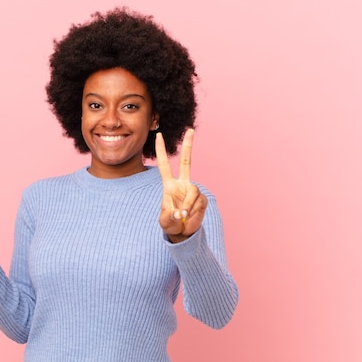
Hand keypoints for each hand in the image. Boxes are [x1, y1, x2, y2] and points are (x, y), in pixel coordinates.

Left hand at [156, 128, 207, 242]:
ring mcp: (193, 190)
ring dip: (187, 207)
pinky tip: (190, 217)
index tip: (159, 136)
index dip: (161, 151)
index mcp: (169, 185)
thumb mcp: (165, 222)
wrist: (183, 232)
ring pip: (193, 192)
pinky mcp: (202, 199)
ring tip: (183, 216)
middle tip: (190, 129)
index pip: (164, 165)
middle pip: (187, 162)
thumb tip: (180, 213)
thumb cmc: (171, 224)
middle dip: (188, 146)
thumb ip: (170, 217)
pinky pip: (198, 203)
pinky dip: (193, 213)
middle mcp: (182, 184)